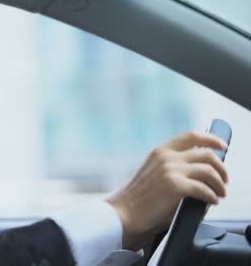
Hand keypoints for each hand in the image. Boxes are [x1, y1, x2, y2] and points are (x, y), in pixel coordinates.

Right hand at [106, 131, 228, 250]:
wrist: (123, 213)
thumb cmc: (138, 198)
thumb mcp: (154, 172)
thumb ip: (173, 166)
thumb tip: (201, 170)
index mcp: (160, 151)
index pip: (192, 136)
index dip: (211, 139)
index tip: (222, 146)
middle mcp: (166, 157)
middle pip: (207, 154)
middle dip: (221, 168)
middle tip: (223, 181)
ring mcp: (170, 170)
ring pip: (209, 171)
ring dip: (219, 184)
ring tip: (220, 194)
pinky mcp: (175, 186)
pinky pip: (205, 189)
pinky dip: (212, 196)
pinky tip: (211, 201)